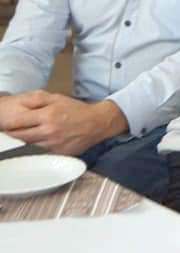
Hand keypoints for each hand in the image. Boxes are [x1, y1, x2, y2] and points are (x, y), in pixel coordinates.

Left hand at [0, 91, 126, 154]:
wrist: (97, 123)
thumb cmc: (76, 110)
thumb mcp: (57, 98)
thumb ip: (36, 99)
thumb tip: (18, 104)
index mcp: (47, 115)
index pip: (16, 123)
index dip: (5, 124)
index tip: (3, 125)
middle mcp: (49, 131)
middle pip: (18, 137)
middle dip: (9, 135)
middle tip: (6, 133)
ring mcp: (53, 145)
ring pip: (26, 147)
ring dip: (20, 144)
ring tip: (18, 140)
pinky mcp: (58, 155)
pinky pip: (39, 155)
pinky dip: (32, 151)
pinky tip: (31, 147)